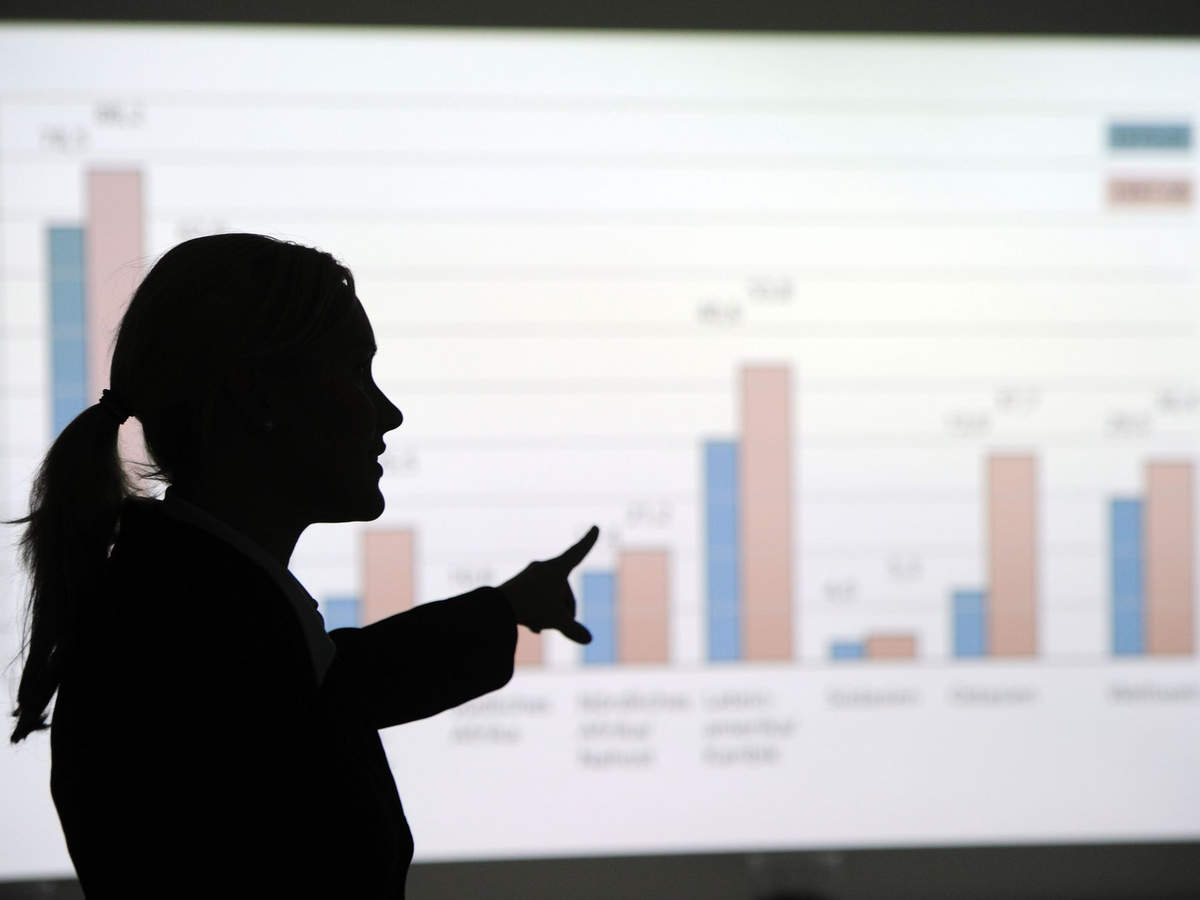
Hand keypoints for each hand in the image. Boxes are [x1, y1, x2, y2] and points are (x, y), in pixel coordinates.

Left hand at [498, 526, 598, 644]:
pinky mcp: (518, 585)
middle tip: (563, 625)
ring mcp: (530, 575)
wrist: (496, 607)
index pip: (579, 552)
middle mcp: (544, 567)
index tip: (595, 527)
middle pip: (565, 589)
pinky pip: (536, 598)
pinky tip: (533, 627)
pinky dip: (538, 612)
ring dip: (551, 613)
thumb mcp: (557, 620)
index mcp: (558, 568)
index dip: (589, 541)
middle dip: (566, 609)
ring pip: (550, 596)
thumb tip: (588, 639)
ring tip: (542, 628)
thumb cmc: (531, 608)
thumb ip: (574, 630)